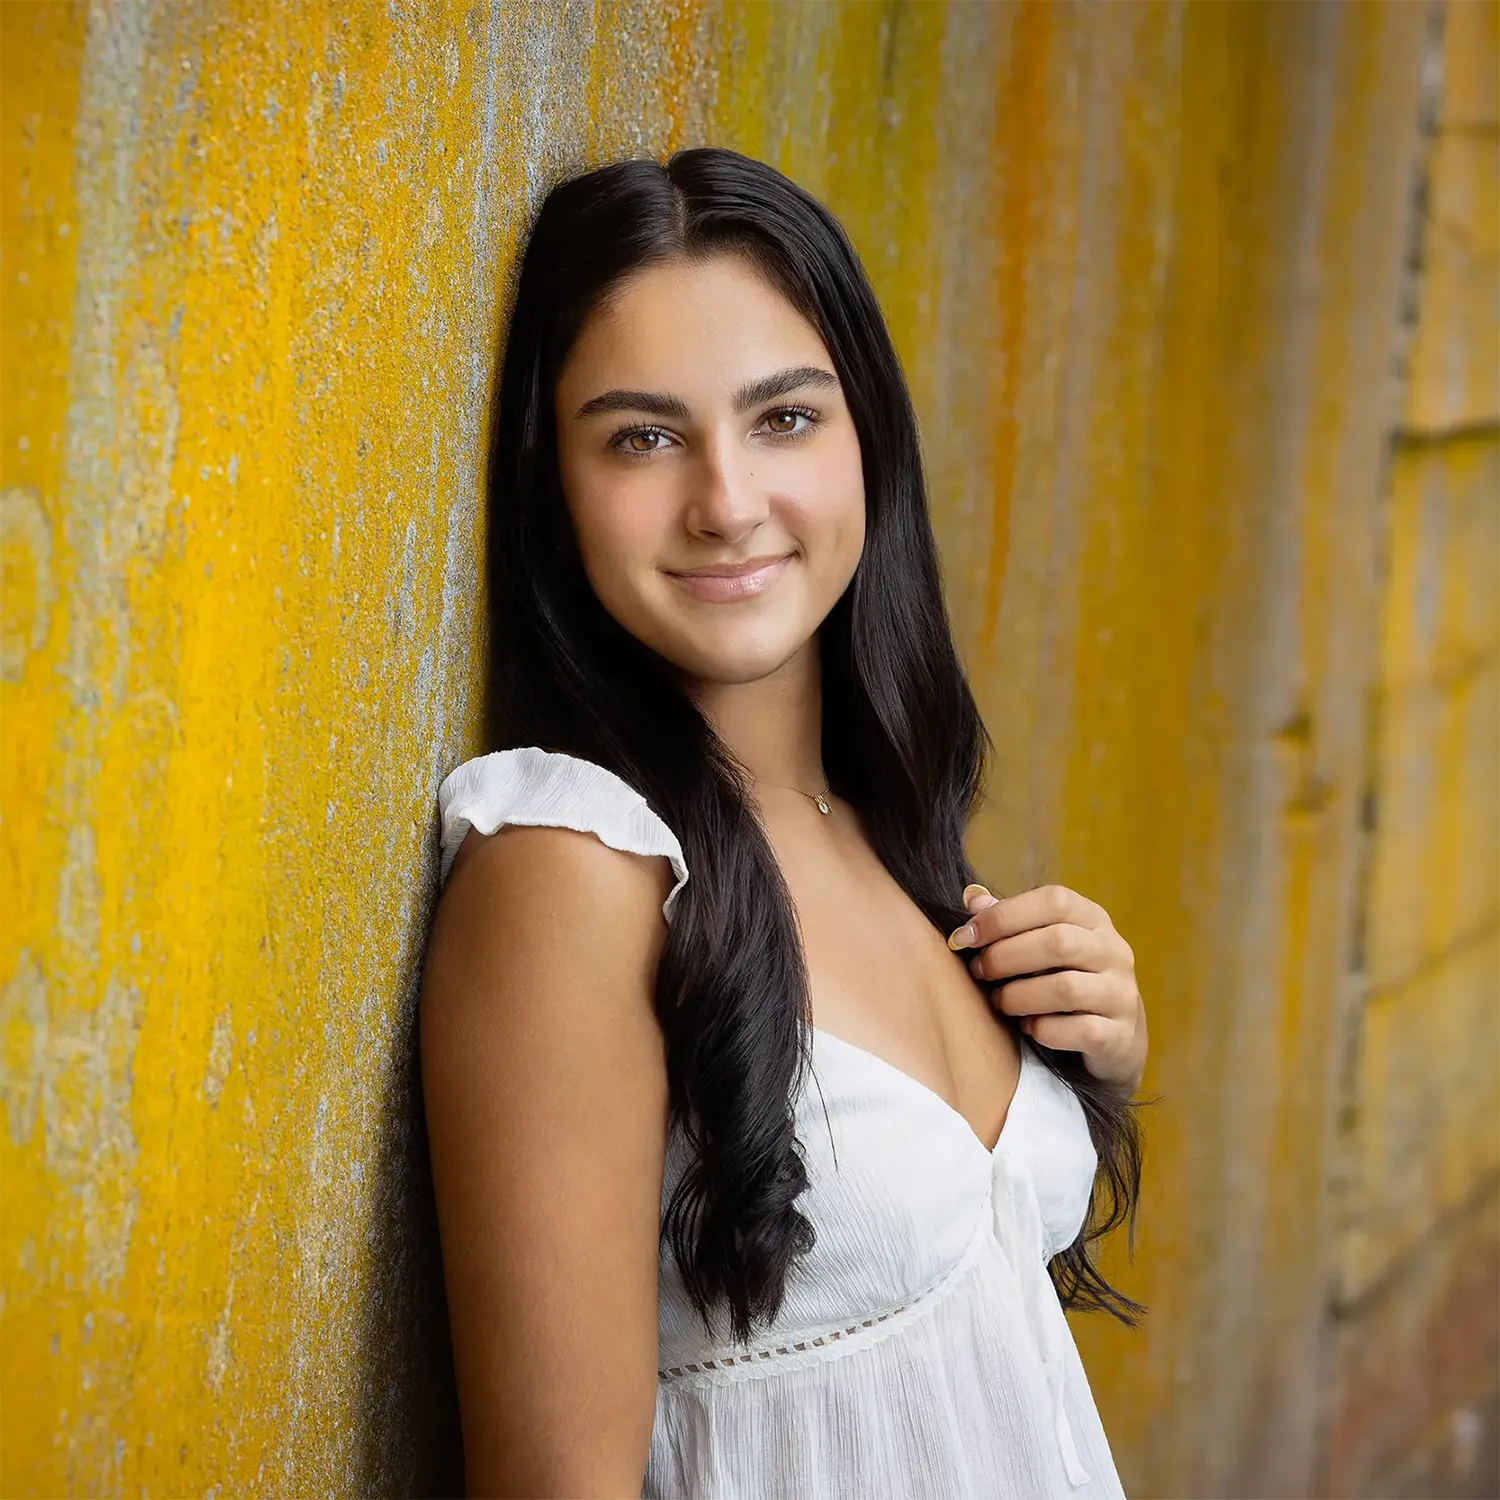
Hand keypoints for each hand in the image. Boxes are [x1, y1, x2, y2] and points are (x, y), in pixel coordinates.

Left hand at [947, 883, 1146, 1096]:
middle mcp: (1114, 951)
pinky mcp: (1121, 1035)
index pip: (1054, 901)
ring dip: (1019, 996)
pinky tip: (1029, 1029)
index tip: (965, 936)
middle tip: (979, 972)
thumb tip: (972, 900)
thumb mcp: (1043, 946)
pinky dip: (1045, 1030)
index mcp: (1093, 920)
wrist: (1115, 1039)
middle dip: (1005, 957)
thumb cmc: (1067, 981)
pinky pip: (1080, 1031)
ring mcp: (1121, 994)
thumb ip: (1011, 923)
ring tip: (1000, 1002)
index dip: (1004, 915)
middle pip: (1058, 942)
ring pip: (1066, 989)